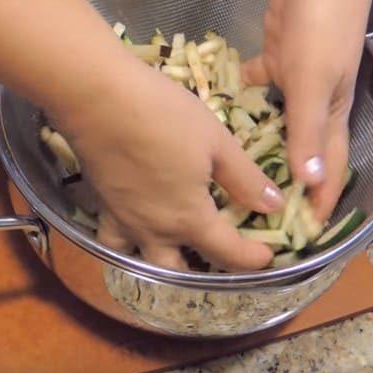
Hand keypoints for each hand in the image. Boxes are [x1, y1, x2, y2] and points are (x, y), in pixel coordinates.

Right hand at [55, 62, 282, 270]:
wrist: (98, 97)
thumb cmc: (164, 115)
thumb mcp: (217, 142)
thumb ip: (245, 179)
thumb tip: (274, 205)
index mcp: (189, 219)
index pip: (227, 253)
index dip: (252, 259)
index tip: (267, 256)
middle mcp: (154, 231)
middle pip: (180, 274)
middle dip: (203, 274)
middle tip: (221, 258)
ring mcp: (123, 220)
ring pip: (141, 262)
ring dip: (160, 265)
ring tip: (175, 250)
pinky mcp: (102, 204)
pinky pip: (115, 237)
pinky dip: (127, 241)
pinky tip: (137, 221)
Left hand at [242, 0, 372, 220]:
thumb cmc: (323, 31)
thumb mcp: (315, 84)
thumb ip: (309, 131)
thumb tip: (308, 182)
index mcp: (331, 120)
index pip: (327, 174)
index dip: (317, 205)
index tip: (299, 237)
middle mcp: (314, 111)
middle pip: (300, 159)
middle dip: (284, 188)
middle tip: (254, 215)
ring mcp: (294, 88)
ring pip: (275, 130)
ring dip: (259, 152)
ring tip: (230, 178)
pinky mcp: (273, 66)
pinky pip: (255, 93)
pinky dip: (239, 105)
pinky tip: (215, 118)